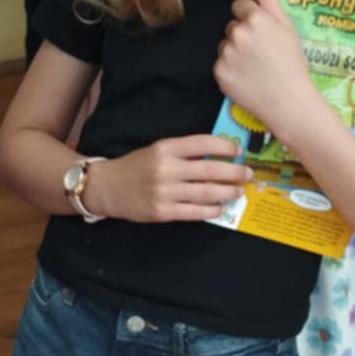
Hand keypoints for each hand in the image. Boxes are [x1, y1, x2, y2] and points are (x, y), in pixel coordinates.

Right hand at [87, 136, 249, 222]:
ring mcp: (164, 192)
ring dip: (228, 192)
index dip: (225, 146)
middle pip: (210, 170)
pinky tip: (221, 207)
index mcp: (165, 148)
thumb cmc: (136, 167)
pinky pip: (195, 212)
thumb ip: (184, 152)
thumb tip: (218, 155)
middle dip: (234, 172)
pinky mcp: (162, 212)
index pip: (203, 143)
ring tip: (238, 191)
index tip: (238, 150)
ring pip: (206, 193)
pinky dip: (212, 210)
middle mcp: (166, 169)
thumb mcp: (157, 150)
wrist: (107, 188)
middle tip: (247, 174)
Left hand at [214, 0, 324, 151]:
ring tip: (255, 67)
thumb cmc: (292, 63)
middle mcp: (238, 33)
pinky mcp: (219, 72)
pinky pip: (220, 63)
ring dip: (235, 53)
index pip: (240, 6)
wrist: (288, 101)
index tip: (263, 34)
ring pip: (225, 44)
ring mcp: (226, 53)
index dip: (252, 19)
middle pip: (232, 25)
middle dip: (243, 35)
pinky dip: (230, 70)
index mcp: (256, 18)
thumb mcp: (286, 26)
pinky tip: (247, 78)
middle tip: (262, 54)